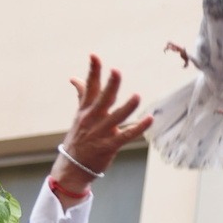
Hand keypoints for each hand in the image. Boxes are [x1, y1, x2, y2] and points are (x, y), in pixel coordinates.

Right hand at [52, 55, 151, 187]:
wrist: (72, 166)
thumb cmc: (79, 138)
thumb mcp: (78, 115)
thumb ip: (82, 96)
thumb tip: (74, 78)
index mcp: (85, 110)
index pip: (89, 87)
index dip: (93, 71)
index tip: (94, 56)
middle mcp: (92, 119)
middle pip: (103, 99)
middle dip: (110, 86)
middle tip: (116, 72)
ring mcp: (101, 133)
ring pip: (116, 117)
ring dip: (127, 107)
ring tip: (137, 96)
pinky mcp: (109, 146)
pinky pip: (127, 136)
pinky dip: (139, 128)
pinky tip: (150, 119)